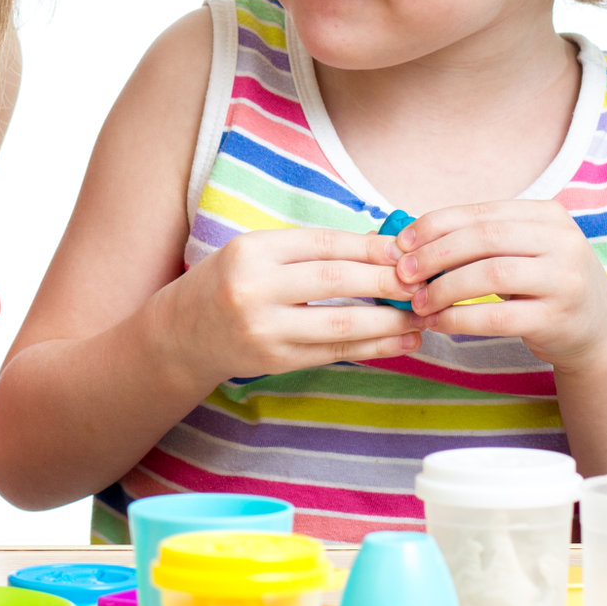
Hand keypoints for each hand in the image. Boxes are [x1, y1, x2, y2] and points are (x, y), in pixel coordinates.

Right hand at [159, 228, 419, 382]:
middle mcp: (255, 289)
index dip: (370, 246)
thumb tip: (381, 246)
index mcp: (252, 251)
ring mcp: (264, 329)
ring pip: (341, 325)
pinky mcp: (275, 361)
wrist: (182, 334)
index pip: (323, 244)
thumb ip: (310, 251)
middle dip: (388, 282)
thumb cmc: (228, 283)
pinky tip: (400, 342)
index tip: (406, 250)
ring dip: (389, 322)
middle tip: (424, 283)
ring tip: (422, 317)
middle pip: (336, 282)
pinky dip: (373, 348)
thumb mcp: (257, 253)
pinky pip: (334, 354)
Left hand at [394, 200, 606, 367]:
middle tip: (403, 273)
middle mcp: (563, 241)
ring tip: (417, 302)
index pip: (481, 212)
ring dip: (444, 288)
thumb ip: (481, 240)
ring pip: (490, 274)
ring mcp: (565, 280)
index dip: (436, 225)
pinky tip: (437, 322)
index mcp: (549, 215)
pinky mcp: (558, 318)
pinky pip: (497, 316)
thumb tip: (410, 240)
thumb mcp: (524, 251)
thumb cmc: (543, 286)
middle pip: (484, 238)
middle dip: (435, 254)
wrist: (596, 333)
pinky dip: (459, 319)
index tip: (402, 243)